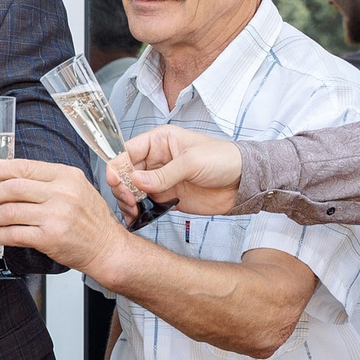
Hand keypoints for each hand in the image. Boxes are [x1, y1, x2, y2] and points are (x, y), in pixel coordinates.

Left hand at [0, 158, 125, 273]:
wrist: (107, 248)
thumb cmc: (91, 220)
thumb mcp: (76, 188)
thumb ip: (47, 181)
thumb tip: (9, 178)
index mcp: (66, 176)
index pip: (23, 167)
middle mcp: (62, 193)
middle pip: (12, 188)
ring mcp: (56, 216)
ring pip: (10, 212)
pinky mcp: (50, 238)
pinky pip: (15, 234)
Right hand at [124, 126, 244, 216]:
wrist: (242, 182)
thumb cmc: (223, 160)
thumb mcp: (192, 162)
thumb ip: (164, 174)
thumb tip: (137, 182)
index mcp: (159, 141)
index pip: (128, 151)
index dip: (118, 165)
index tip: (116, 180)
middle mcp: (156, 160)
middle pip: (126, 173)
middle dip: (121, 187)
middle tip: (128, 200)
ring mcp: (159, 180)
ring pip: (132, 190)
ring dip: (127, 201)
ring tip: (132, 210)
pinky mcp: (166, 197)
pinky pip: (144, 204)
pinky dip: (137, 212)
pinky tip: (135, 218)